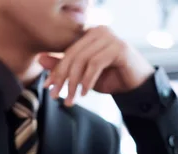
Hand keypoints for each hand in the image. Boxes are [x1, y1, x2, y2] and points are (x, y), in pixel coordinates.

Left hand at [39, 26, 154, 106]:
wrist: (138, 87)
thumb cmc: (112, 78)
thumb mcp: (84, 75)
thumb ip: (64, 66)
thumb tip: (40, 59)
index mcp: (90, 33)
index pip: (68, 51)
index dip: (56, 70)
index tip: (47, 87)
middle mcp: (100, 30)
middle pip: (73, 55)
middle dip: (62, 78)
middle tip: (55, 96)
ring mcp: (110, 37)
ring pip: (83, 60)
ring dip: (74, 83)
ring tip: (71, 99)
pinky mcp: (119, 48)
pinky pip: (96, 64)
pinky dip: (88, 80)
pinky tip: (86, 92)